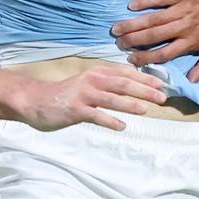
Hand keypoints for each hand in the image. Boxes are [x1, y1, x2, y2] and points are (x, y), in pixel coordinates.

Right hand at [15, 66, 167, 130]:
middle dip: (144, 90)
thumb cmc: (66, 94)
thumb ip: (108, 84)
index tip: (162, 84)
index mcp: (97, 72)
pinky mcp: (75, 110)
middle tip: (162, 97)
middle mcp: (92, 80)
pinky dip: (110, 120)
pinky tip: (122, 126)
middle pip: (123, 84)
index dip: (145, 78)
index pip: (126, 73)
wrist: (35, 100)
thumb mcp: (88, 83)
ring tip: (146, 110)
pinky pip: (95, 115)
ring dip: (130, 104)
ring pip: (111, 98)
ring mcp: (83, 95)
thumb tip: (134, 88)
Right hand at [112, 0, 198, 79]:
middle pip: (153, 36)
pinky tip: (131, 6)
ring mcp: (182, 9)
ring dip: (133, 24)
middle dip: (133, 40)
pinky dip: (145, 1)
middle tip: (118, 43)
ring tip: (117, 28)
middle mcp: (183, 27)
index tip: (131, 59)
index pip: (164, 54)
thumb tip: (191, 82)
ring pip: (153, 19)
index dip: (146, 58)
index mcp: (191, 42)